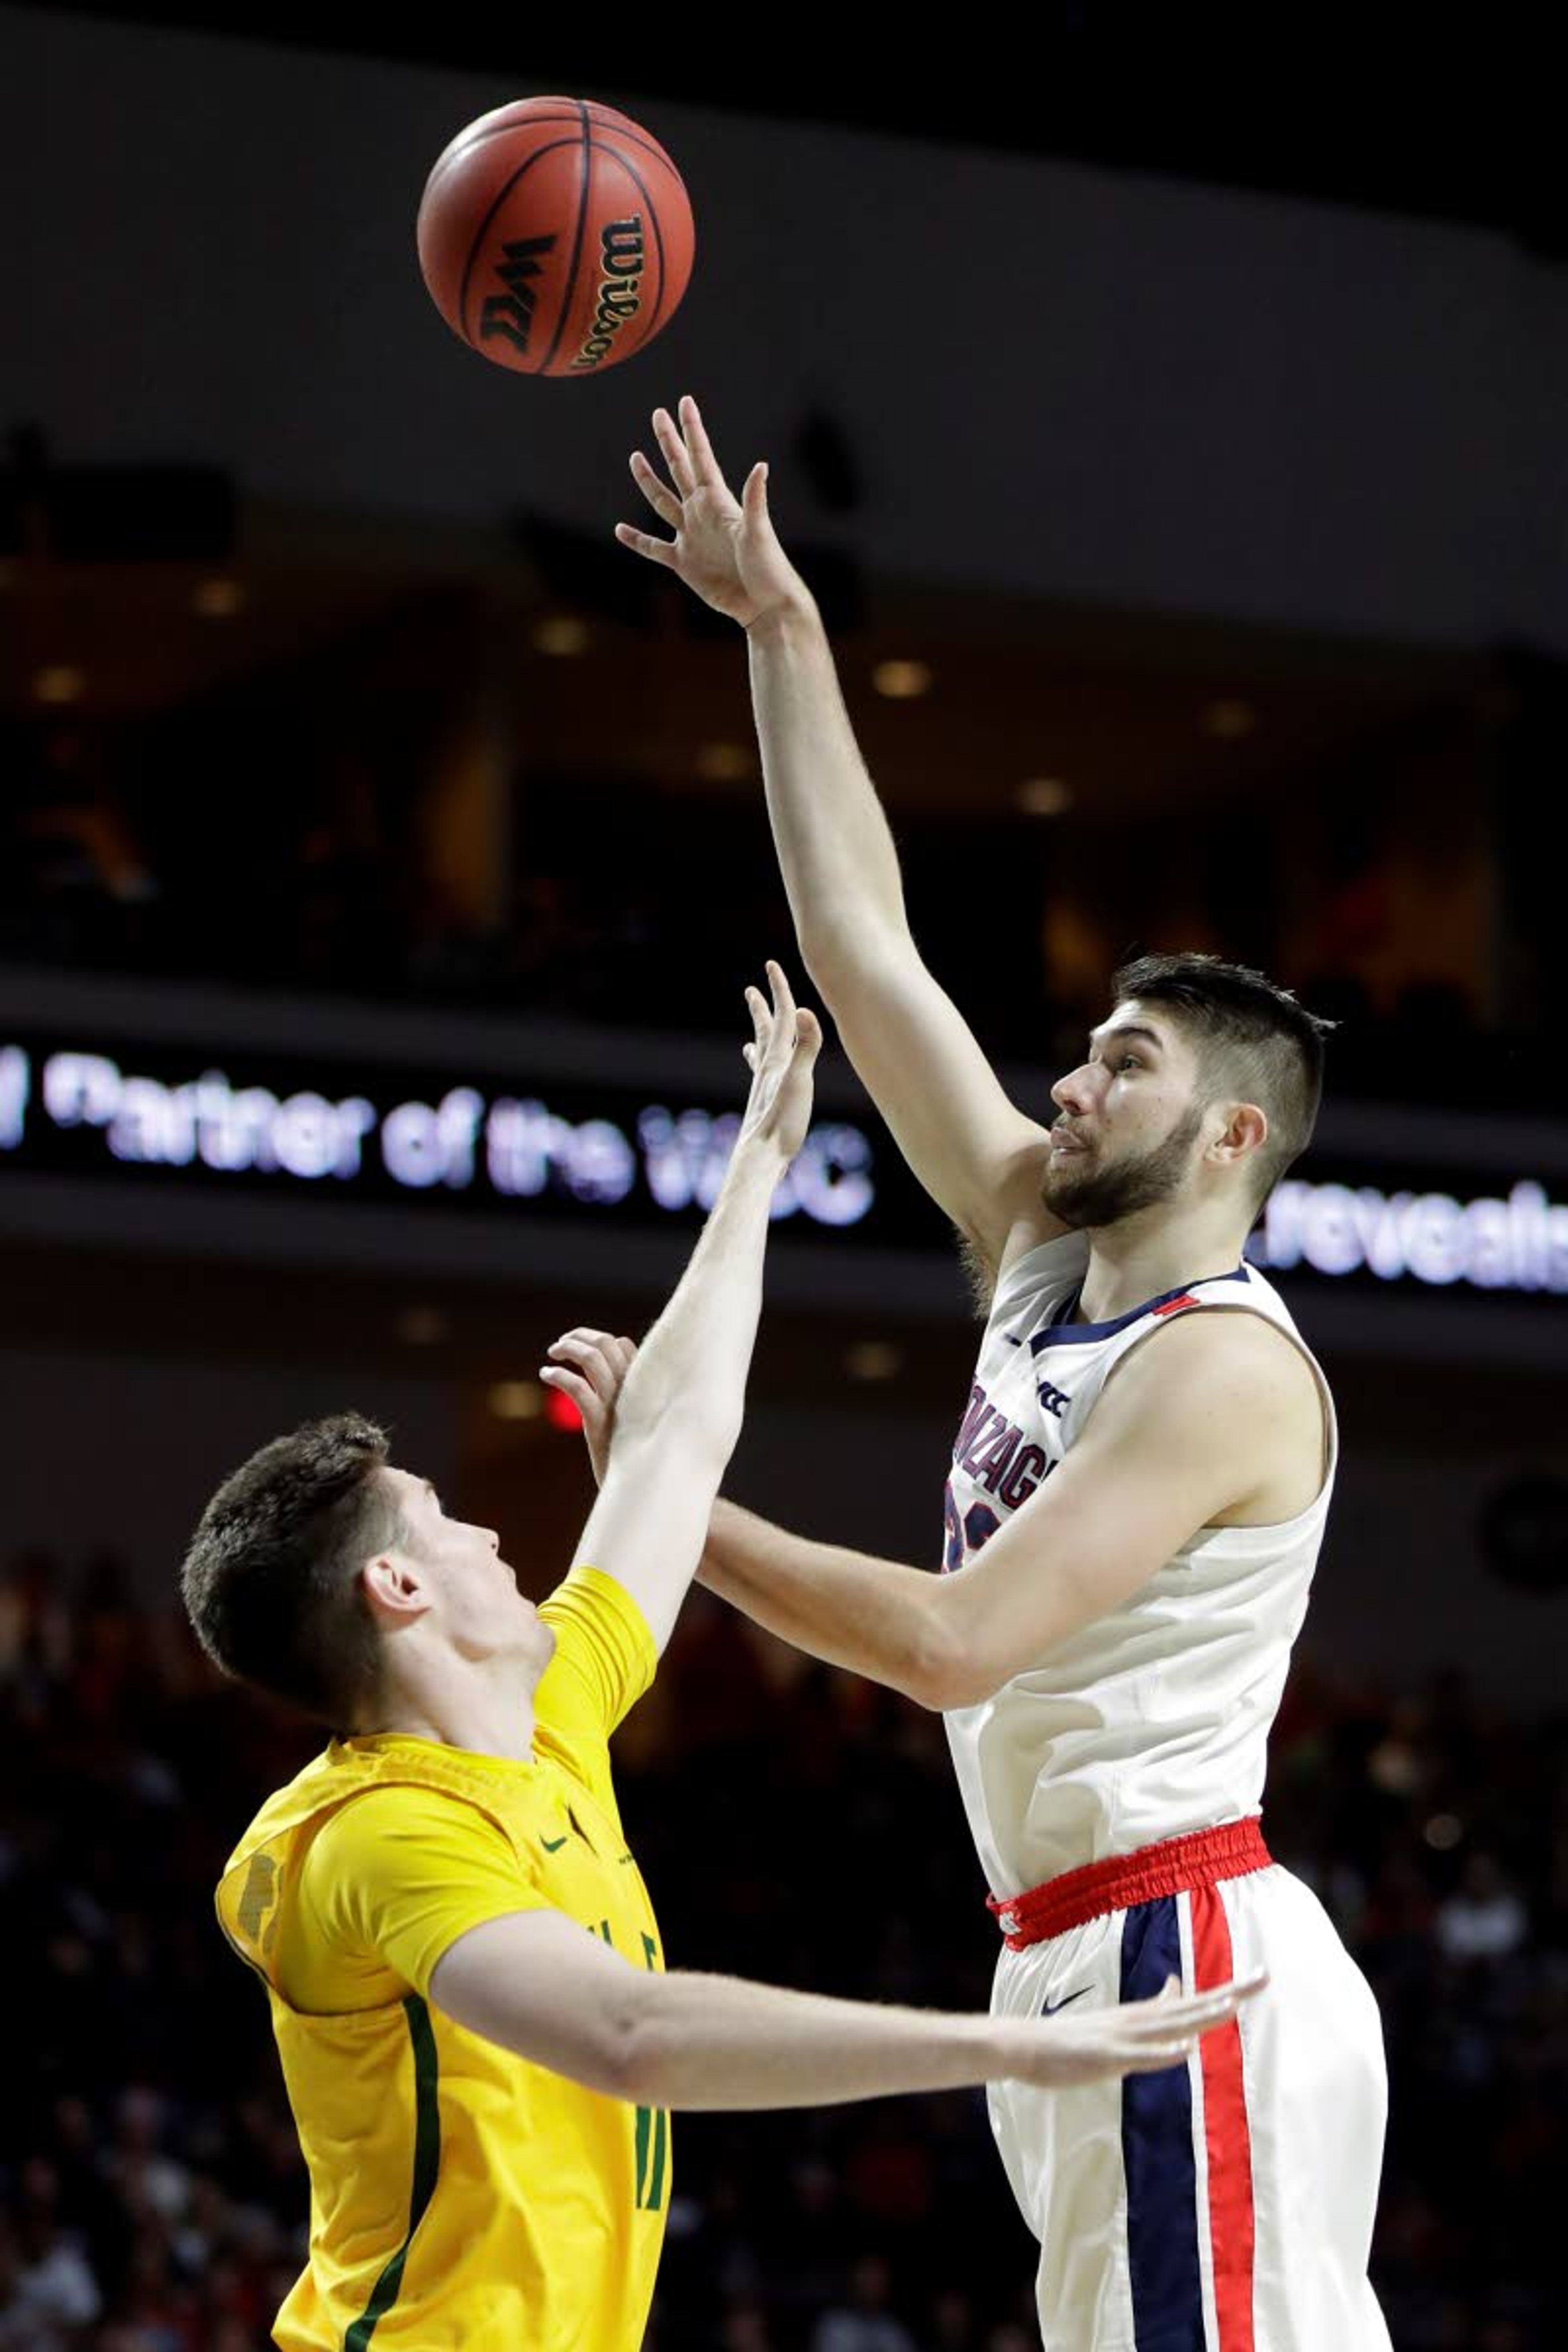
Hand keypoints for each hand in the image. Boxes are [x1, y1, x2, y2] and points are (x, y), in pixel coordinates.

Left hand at [539, 1328, 637, 1486]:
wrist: (637, 1490)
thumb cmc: (632, 1457)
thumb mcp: (633, 1421)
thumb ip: (626, 1400)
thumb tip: (608, 1382)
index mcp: (645, 1388)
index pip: (625, 1345)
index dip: (600, 1340)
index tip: (581, 1345)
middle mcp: (634, 1391)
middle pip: (607, 1343)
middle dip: (580, 1335)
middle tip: (560, 1344)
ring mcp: (617, 1406)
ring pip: (592, 1359)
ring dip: (568, 1347)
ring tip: (553, 1352)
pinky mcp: (600, 1424)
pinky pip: (577, 1388)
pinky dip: (558, 1375)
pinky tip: (546, 1374)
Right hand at [615, 396, 810, 629]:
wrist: (763, 604)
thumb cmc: (768, 567)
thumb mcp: (759, 532)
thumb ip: (755, 499)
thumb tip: (761, 465)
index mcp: (718, 501)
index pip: (700, 457)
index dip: (692, 430)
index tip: (684, 402)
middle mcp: (701, 513)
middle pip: (678, 469)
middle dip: (668, 442)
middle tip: (657, 414)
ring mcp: (690, 536)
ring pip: (662, 501)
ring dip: (648, 480)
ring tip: (635, 458)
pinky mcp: (683, 563)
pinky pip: (653, 548)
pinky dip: (636, 540)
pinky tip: (620, 530)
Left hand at [737, 961, 821, 1165]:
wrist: (761, 1157)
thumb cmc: (782, 1123)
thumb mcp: (800, 1081)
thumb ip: (806, 1047)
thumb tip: (806, 1010)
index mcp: (778, 1061)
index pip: (783, 1017)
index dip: (779, 989)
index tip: (771, 965)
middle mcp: (768, 1069)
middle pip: (766, 1031)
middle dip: (762, 1008)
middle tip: (752, 989)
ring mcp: (764, 1086)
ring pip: (762, 1051)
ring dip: (760, 1034)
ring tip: (755, 1028)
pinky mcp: (765, 1102)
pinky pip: (762, 1073)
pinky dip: (759, 1062)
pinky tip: (757, 1069)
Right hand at [1007, 1969, 1267, 2089]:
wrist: (1027, 2045)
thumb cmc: (1073, 2039)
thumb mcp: (1120, 2022)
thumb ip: (1151, 2008)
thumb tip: (1177, 1986)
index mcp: (1143, 2016)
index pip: (1194, 2001)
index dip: (1228, 1991)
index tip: (1260, 1976)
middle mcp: (1139, 2021)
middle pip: (1193, 2006)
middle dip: (1230, 1993)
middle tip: (1265, 1977)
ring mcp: (1123, 2037)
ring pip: (1170, 2024)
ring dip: (1201, 2015)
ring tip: (1232, 2006)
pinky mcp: (1107, 2056)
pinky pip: (1140, 2056)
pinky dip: (1163, 2053)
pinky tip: (1184, 2050)